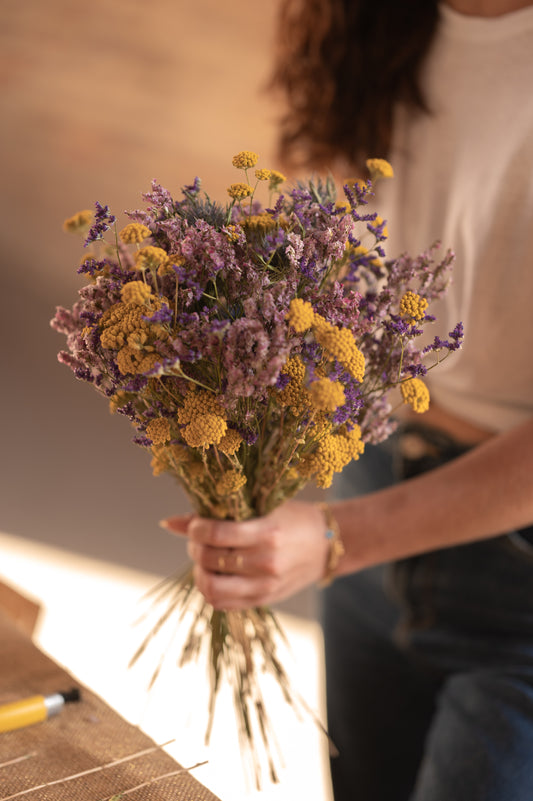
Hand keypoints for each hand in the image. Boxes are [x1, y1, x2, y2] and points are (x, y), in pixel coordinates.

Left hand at [162, 501, 330, 609]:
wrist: (327, 544)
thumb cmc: (293, 518)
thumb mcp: (262, 507)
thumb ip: (218, 514)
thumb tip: (170, 523)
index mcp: (267, 532)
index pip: (216, 535)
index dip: (195, 529)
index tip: (196, 525)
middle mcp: (266, 562)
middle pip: (210, 561)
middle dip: (194, 548)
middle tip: (197, 539)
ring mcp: (265, 586)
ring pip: (212, 589)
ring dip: (198, 572)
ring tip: (203, 559)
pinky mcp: (264, 600)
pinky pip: (223, 604)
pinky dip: (210, 590)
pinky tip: (214, 573)